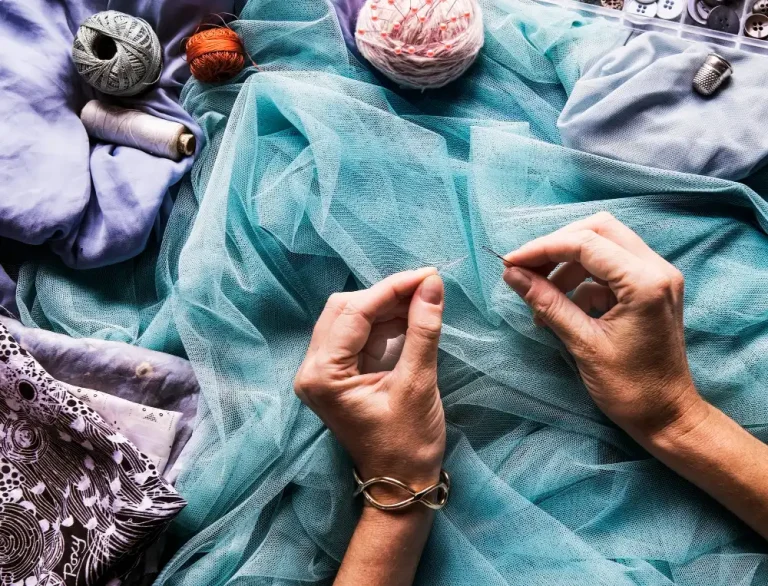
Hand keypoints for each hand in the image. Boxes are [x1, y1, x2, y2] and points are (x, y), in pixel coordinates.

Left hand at [294, 268, 445, 491]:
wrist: (401, 484)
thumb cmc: (408, 443)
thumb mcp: (418, 385)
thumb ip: (423, 330)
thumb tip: (433, 284)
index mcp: (323, 375)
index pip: (355, 313)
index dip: (392, 288)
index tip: (428, 274)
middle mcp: (313, 369)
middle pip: (345, 309)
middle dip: (386, 295)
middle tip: (427, 287)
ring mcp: (323, 372)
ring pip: (351, 318)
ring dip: (386, 306)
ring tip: (423, 300)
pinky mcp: (338, 374)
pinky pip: (358, 335)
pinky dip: (384, 323)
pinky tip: (410, 317)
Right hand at [501, 212, 705, 440]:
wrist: (668, 417)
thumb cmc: (631, 388)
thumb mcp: (583, 343)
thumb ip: (547, 302)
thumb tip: (512, 275)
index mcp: (645, 282)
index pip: (585, 243)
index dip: (542, 249)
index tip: (510, 264)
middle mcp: (657, 269)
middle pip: (598, 230)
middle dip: (557, 246)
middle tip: (526, 270)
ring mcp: (657, 277)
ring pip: (603, 245)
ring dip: (567, 265)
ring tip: (541, 298)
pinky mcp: (651, 289)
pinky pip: (609, 268)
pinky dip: (581, 281)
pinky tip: (560, 309)